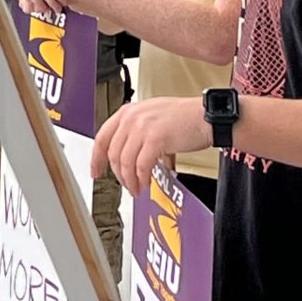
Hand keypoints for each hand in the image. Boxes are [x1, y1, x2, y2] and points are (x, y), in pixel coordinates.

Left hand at [92, 97, 210, 189]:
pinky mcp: (156, 138)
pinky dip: (141, 178)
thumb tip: (127, 156)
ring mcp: (142, 127)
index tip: (95, 171)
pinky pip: (141, 165)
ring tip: (137, 188)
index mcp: (128, 112)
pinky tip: (145, 184)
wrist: (206, 116)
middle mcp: (132, 117)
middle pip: (113, 153)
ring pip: (125, 161)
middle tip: (126, 185)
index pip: (102, 137)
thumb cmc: (184, 118)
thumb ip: (136, 132)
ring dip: (130, 180)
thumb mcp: (151, 117)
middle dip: (118, 174)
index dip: (96, 158)